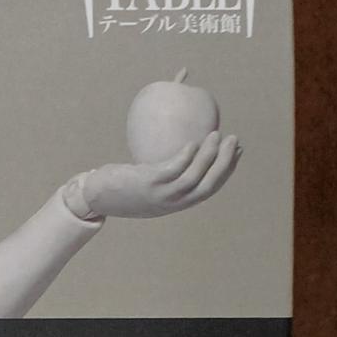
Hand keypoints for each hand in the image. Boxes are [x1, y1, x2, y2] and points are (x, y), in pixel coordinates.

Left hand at [82, 131, 241, 218]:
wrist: (98, 197)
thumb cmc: (124, 187)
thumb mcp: (152, 183)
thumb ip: (168, 172)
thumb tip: (180, 146)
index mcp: (178, 202)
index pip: (211, 188)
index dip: (227, 170)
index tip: (238, 151)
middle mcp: (174, 202)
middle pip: (209, 183)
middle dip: (225, 161)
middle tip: (234, 139)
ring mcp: (162, 195)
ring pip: (194, 176)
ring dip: (209, 155)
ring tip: (216, 134)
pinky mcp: (148, 184)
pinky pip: (173, 170)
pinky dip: (186, 156)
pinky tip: (192, 142)